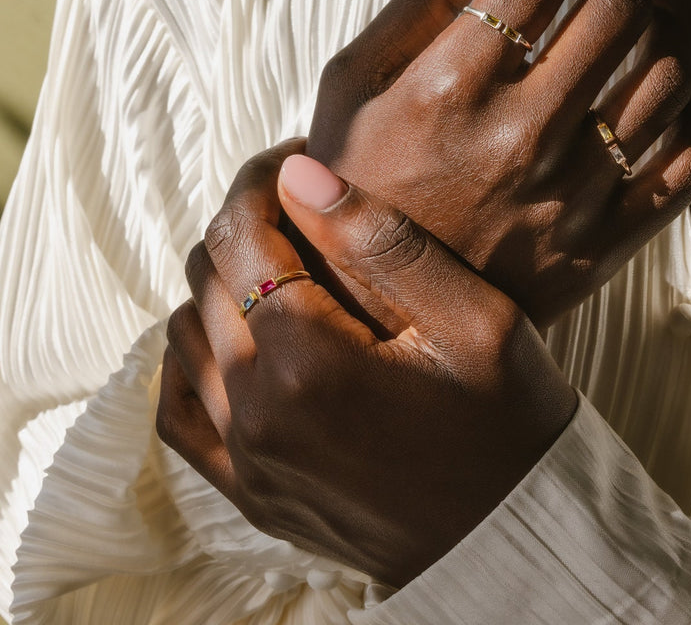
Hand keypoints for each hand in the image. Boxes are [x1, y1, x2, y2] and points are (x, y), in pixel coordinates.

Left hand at [157, 147, 576, 587]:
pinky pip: (180, 411)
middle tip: (300, 204)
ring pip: (185, 333)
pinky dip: (191, 359)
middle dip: (245, 222)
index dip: (260, 178)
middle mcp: (256, 411)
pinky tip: (232, 338)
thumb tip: (298, 174)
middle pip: (207, 276)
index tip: (297, 157)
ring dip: (221, 282)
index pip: (240, 232)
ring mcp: (245, 459)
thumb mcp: (471, 315)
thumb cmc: (505, 420)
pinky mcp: (249, 491)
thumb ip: (381, 239)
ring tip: (281, 264)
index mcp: (307, 359)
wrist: (510, 534)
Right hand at [307, 0, 690, 326]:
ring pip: (667, 73)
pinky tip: (658, 93)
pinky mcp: (605, 242)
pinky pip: (687, 158)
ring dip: (663, 26)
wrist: (379, 310)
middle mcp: (522, 134)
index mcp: (452, 87)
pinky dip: (689, 110)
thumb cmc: (359, 181)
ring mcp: (572, 193)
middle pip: (620, 6)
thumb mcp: (354, 85)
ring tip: (638, 21)